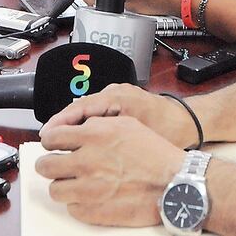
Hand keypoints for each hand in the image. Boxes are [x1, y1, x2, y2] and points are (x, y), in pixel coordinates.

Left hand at [36, 115, 185, 226]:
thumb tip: (76, 131)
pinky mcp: (92, 211)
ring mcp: (87, 188)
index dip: (51, 142)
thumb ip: (97, 126)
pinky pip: (71, 208)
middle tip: (58, 167)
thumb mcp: (127, 125)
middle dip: (50, 165)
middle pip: (45, 166)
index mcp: (93, 136)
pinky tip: (93, 196)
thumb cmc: (154, 154)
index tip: (53, 146)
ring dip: (64, 186)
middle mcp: (86, 160)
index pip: (51, 138)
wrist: (173, 183)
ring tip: (77, 184)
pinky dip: (79, 203)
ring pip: (55, 189)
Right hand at [41, 83, 200, 148]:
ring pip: (87, 110)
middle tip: (46, 141)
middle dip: (62, 124)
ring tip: (58, 142)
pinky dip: (86, 124)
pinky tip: (79, 139)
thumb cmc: (169, 128)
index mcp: (117, 96)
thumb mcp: (136, 135)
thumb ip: (108, 136)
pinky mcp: (122, 102)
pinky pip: (97, 111)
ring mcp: (118, 95)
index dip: (61, 122)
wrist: (188, 121)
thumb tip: (80, 143)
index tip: (47, 135)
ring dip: (73, 125)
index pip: (80, 107)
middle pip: (80, 108)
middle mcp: (115, 92)